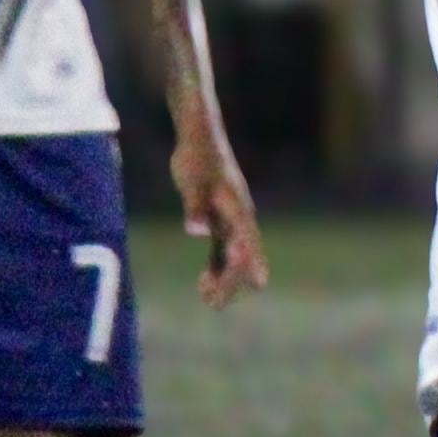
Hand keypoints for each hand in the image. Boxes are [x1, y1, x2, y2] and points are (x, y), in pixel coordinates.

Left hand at [172, 129, 267, 307]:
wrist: (200, 135)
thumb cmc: (196, 157)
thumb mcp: (192, 182)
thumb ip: (195, 207)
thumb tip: (197, 232)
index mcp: (238, 212)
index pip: (245, 249)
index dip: (241, 272)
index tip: (229, 290)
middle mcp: (241, 219)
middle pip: (244, 259)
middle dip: (231, 283)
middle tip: (209, 301)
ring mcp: (232, 220)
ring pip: (235, 257)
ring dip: (225, 279)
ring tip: (205, 297)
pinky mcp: (220, 218)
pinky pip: (223, 250)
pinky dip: (217, 267)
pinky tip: (204, 280)